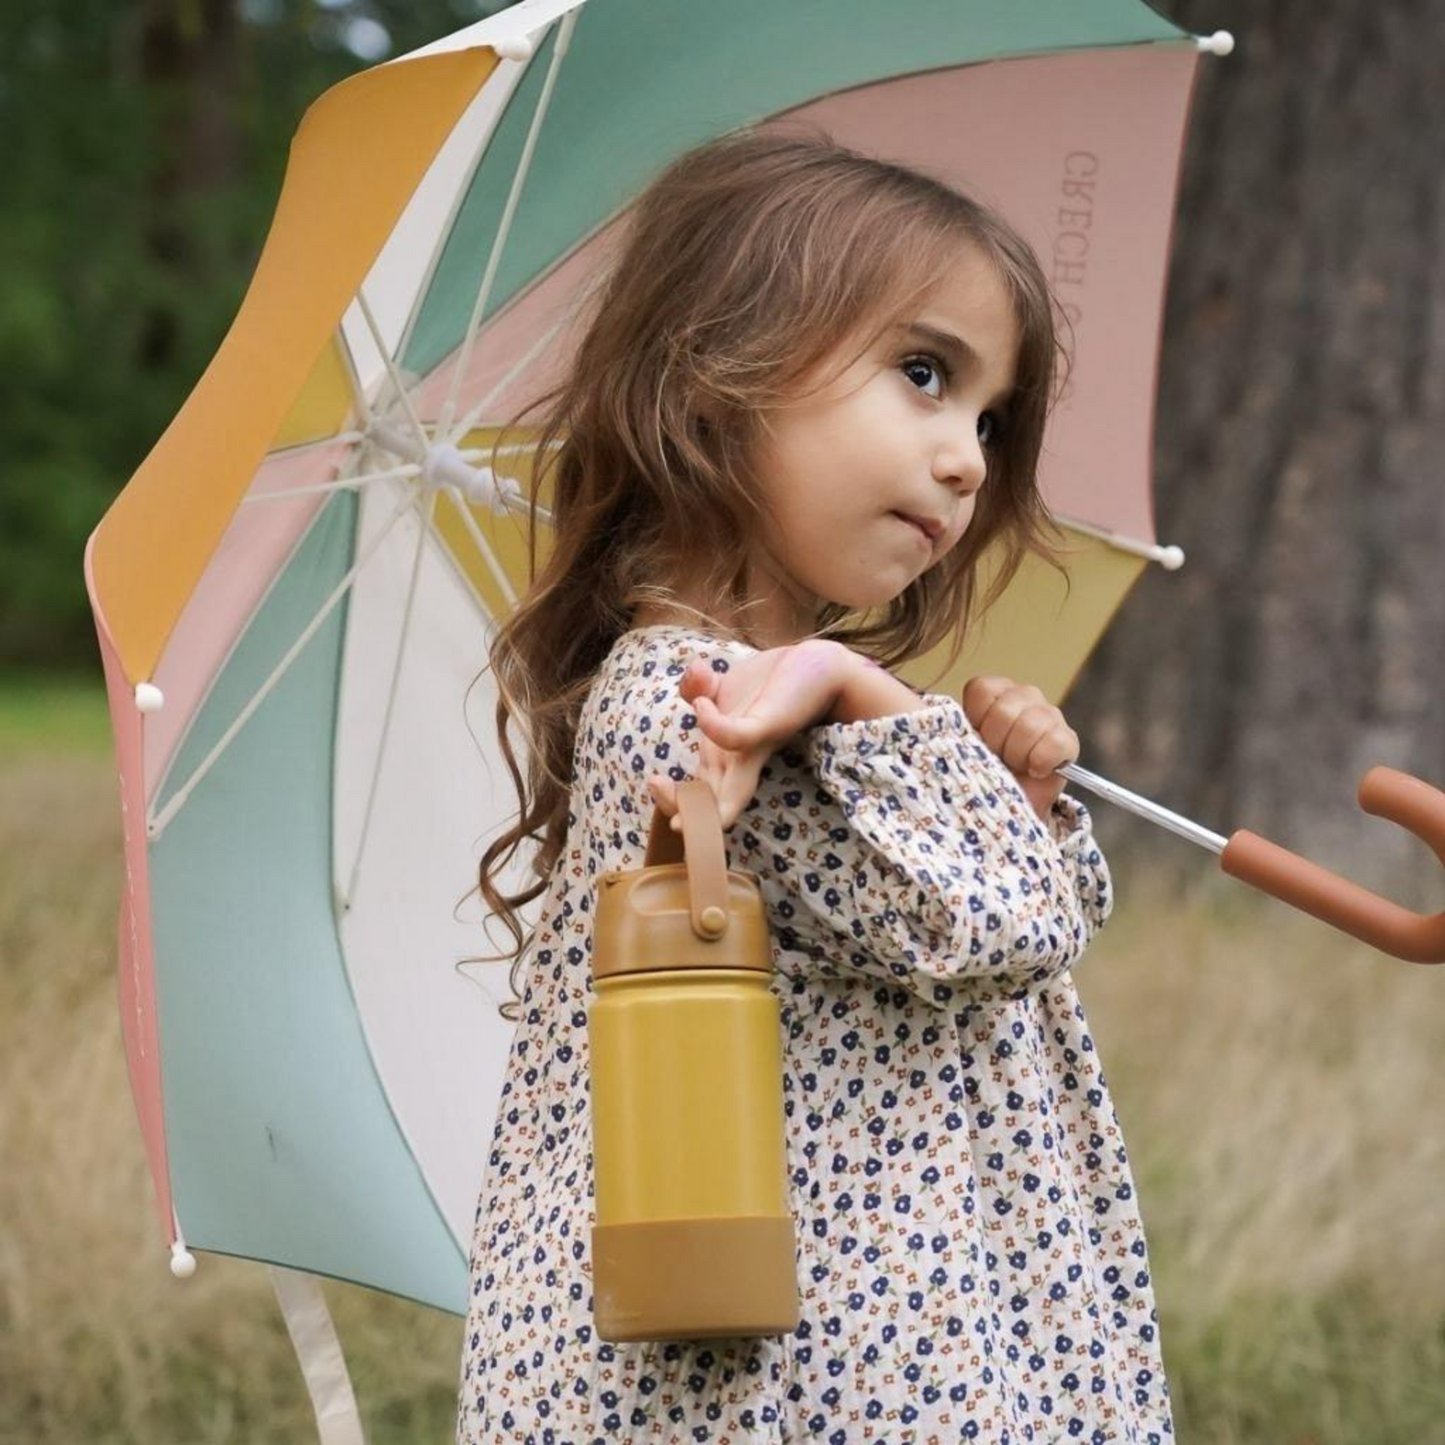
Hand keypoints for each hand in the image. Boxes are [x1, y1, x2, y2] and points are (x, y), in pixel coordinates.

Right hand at [647, 640, 849, 831]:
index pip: (696, 792)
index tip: (656, 784)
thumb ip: (699, 688)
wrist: (819, 666)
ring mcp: (752, 746)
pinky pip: (737, 736)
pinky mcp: (767, 726)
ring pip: (722, 790)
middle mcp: (738, 760)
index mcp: (725, 758)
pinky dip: (715, 728)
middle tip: (656, 787)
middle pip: (705, 801)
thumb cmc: (774, 686)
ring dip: (696, 804)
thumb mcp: (726, 687)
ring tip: (672, 804)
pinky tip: (702, 708)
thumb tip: (693, 677)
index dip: (673, 799)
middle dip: (676, 805)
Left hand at [961, 675, 1078, 820]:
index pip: (983, 689)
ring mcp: (1048, 714)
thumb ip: (948, 726)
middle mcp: (1023, 697)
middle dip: (996, 743)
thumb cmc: (980, 773)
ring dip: (1017, 755)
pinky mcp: (1068, 738)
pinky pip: (1055, 742)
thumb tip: (911, 707)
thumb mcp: (960, 747)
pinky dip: (1042, 761)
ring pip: (1031, 725)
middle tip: (996, 759)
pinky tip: (1035, 770)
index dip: (976, 719)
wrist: (1008, 807)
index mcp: (994, 694)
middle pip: (1005, 710)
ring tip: (1014, 767)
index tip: (976, 740)